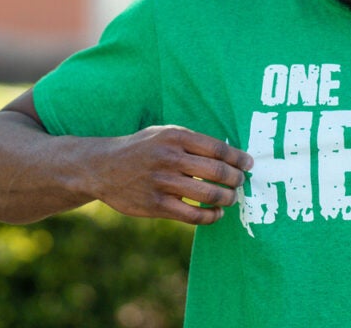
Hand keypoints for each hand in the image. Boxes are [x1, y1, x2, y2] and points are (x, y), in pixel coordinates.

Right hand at [87, 126, 253, 224]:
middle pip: (217, 172)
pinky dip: (211, 216)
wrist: (101, 167)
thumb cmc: (141, 148)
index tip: (248, 164)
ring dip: (227, 198)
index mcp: (175, 137)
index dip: (238, 158)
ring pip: (208, 194)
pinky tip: (216, 214)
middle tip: (241, 182)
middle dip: (236, 179)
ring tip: (231, 198)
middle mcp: (170, 158)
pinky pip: (193, 215)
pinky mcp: (156, 205)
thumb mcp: (163, 134)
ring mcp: (162, 183)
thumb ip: (192, 141)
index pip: (218, 148)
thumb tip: (229, 154)